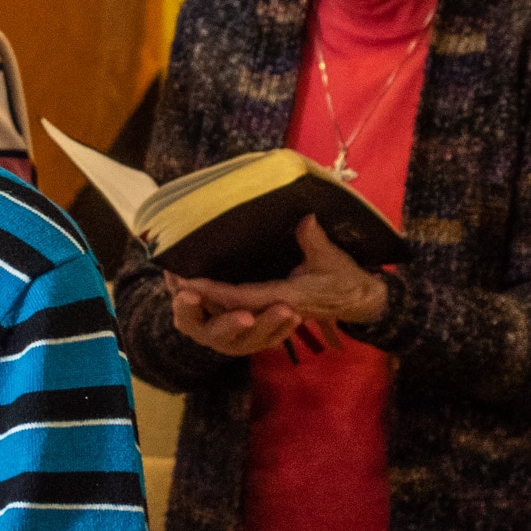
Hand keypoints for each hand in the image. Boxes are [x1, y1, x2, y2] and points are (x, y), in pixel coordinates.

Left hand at [165, 217, 388, 353]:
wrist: (359, 301)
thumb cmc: (346, 280)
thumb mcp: (332, 259)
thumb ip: (315, 241)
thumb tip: (305, 218)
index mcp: (286, 297)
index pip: (243, 297)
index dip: (215, 292)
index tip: (189, 283)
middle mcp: (272, 308)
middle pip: (228, 309)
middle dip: (200, 299)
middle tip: (171, 283)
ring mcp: (269, 310)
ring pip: (230, 312)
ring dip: (203, 300)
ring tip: (175, 285)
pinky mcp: (268, 308)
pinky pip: (238, 309)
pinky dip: (216, 300)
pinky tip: (196, 289)